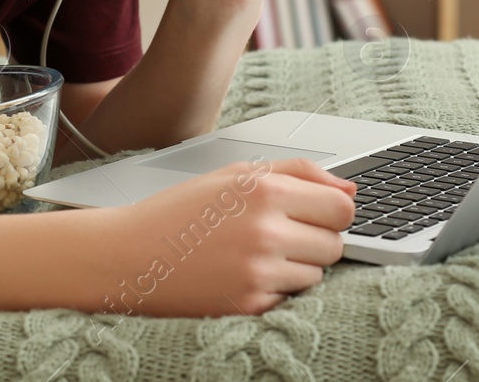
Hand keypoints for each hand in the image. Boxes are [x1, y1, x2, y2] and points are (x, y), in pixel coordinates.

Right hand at [99, 158, 355, 316]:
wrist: (128, 255)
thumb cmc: (181, 211)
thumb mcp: (236, 174)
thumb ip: (299, 173)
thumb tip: (350, 189)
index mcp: (265, 191)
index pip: (342, 208)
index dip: (334, 212)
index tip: (318, 215)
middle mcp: (265, 231)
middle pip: (335, 244)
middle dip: (315, 240)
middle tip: (279, 233)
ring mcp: (258, 272)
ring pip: (316, 274)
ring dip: (296, 266)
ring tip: (254, 253)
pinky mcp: (249, 304)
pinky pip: (289, 298)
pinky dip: (274, 288)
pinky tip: (240, 274)